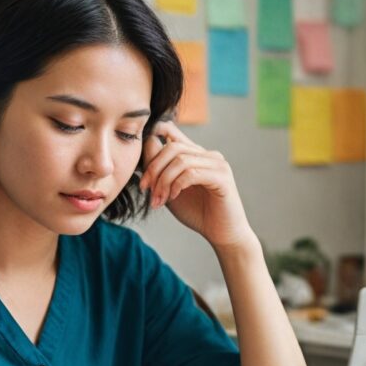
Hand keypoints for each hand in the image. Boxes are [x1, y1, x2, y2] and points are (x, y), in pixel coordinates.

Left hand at [140, 121, 254, 249]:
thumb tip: (144, 150)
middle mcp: (207, 154)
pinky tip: (173, 197)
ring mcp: (217, 163)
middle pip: (171, 147)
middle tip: (145, 190)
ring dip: (163, 181)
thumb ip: (160, 171)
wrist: (221, 233)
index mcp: (195, 153)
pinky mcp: (222, 177)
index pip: (169, 131)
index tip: (143, 179)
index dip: (149, 148)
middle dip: (153, 169)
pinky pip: (192, 173)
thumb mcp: (170, 189)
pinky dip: (177, 185)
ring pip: (180, 160)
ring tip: (158, 200)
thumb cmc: (197, 212)